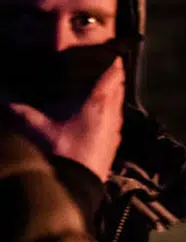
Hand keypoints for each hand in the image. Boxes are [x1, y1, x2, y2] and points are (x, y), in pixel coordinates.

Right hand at [7, 58, 124, 180]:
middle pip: (118, 88)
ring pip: (117, 105)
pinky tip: (96, 116)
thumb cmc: (62, 154)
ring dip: (111, 95)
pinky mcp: (112, 144)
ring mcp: (115, 131)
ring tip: (100, 88)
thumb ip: (18, 109)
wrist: (77, 187)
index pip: (112, 76)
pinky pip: (114, 121)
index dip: (112, 63)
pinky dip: (108, 112)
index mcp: (98, 104)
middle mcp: (112, 115)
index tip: (111, 53)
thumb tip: (1, 96)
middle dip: (112, 77)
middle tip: (103, 67)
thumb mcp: (36, 128)